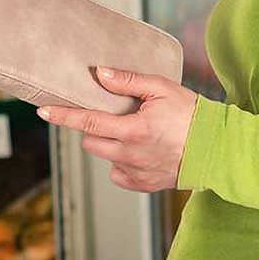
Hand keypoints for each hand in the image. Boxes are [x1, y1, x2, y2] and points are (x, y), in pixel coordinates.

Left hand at [37, 66, 197, 191]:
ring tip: (132, 133)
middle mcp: (130, 155)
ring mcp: (135, 173)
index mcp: (133, 130)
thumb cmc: (191, 115)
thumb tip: (99, 74)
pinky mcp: (142, 185)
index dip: (63, 116)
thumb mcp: (161, 88)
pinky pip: (118, 173)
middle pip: (91, 142)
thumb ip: (127, 81)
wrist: (215, 150)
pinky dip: (122, 162)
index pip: (88, 122)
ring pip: (105, 157)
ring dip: (109, 144)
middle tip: (111, 116)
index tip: (44, 112)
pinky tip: (139, 152)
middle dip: (93, 128)